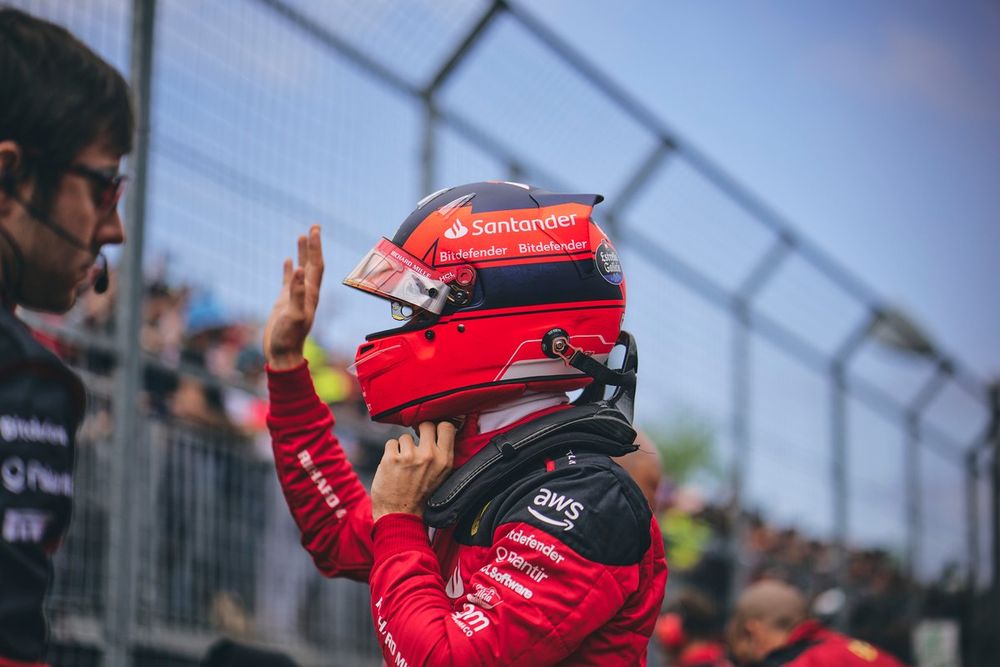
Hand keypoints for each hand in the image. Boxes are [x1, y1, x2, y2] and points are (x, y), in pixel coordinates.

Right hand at [263, 225, 323, 369]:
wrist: (283, 355)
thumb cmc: (288, 338)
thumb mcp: (294, 316)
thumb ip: (297, 294)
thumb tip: (298, 270)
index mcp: (311, 294)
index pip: (316, 265)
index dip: (316, 247)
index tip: (315, 230)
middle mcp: (307, 293)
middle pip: (312, 263)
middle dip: (313, 245)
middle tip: (314, 226)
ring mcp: (296, 296)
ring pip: (301, 269)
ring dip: (303, 253)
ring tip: (302, 236)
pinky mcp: (285, 302)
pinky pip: (288, 281)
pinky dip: (289, 269)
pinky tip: (287, 261)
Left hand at [371, 421, 455, 521]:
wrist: (400, 516)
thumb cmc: (420, 496)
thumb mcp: (441, 476)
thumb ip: (442, 454)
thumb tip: (440, 430)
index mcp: (444, 460)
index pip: (447, 426)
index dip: (437, 426)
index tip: (432, 432)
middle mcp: (429, 456)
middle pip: (426, 424)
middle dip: (419, 431)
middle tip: (416, 445)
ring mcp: (410, 456)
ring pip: (405, 436)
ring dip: (403, 447)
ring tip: (403, 465)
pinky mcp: (391, 458)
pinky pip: (391, 443)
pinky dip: (390, 453)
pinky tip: (393, 467)